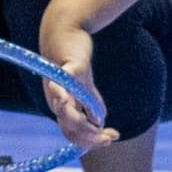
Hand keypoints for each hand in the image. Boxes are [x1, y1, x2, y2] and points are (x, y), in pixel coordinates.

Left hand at [39, 26, 118, 153]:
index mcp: (62, 105)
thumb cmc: (72, 57)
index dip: (91, 141)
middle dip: (90, 139)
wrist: (64, 29)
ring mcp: (61, 85)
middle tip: (109, 138)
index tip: (112, 138)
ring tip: (100, 129)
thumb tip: (101, 122)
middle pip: (70, 129)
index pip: (73, 133)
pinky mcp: (67, 69)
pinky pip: (63, 85)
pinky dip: (63, 95)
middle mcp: (58, 99)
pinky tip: (69, 102)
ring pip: (65, 113)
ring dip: (83, 125)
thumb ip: (92, 103)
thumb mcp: (85, 84)